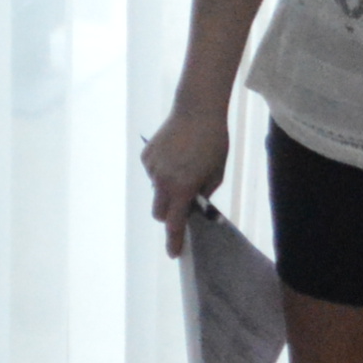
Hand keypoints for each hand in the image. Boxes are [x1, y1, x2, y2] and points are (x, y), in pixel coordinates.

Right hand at [144, 104, 231, 249]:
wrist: (197, 109)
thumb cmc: (213, 141)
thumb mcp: (216, 172)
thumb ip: (204, 193)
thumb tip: (194, 204)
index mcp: (182, 188)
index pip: (175, 223)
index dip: (174, 240)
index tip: (173, 253)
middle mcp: (162, 181)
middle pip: (159, 212)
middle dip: (169, 214)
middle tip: (183, 205)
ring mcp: (151, 168)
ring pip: (156, 191)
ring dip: (167, 190)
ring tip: (184, 168)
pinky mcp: (146, 156)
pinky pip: (153, 173)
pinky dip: (162, 172)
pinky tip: (175, 156)